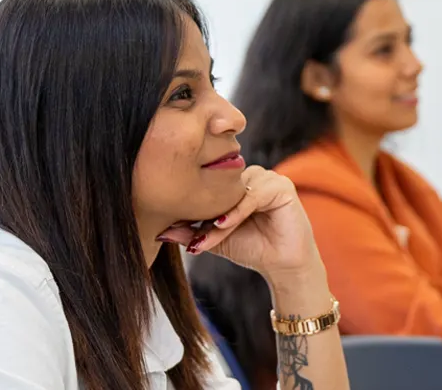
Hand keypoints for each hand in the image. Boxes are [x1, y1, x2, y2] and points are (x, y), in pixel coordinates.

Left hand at [157, 166, 321, 276]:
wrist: (282, 266)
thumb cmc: (252, 249)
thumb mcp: (215, 239)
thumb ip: (191, 233)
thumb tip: (159, 232)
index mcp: (236, 183)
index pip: (210, 187)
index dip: (194, 208)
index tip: (175, 226)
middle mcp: (251, 176)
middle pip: (221, 189)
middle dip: (205, 214)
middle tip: (193, 237)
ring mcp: (268, 178)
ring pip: (236, 193)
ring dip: (222, 216)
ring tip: (211, 235)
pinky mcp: (282, 186)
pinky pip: (254, 195)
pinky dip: (238, 211)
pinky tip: (225, 224)